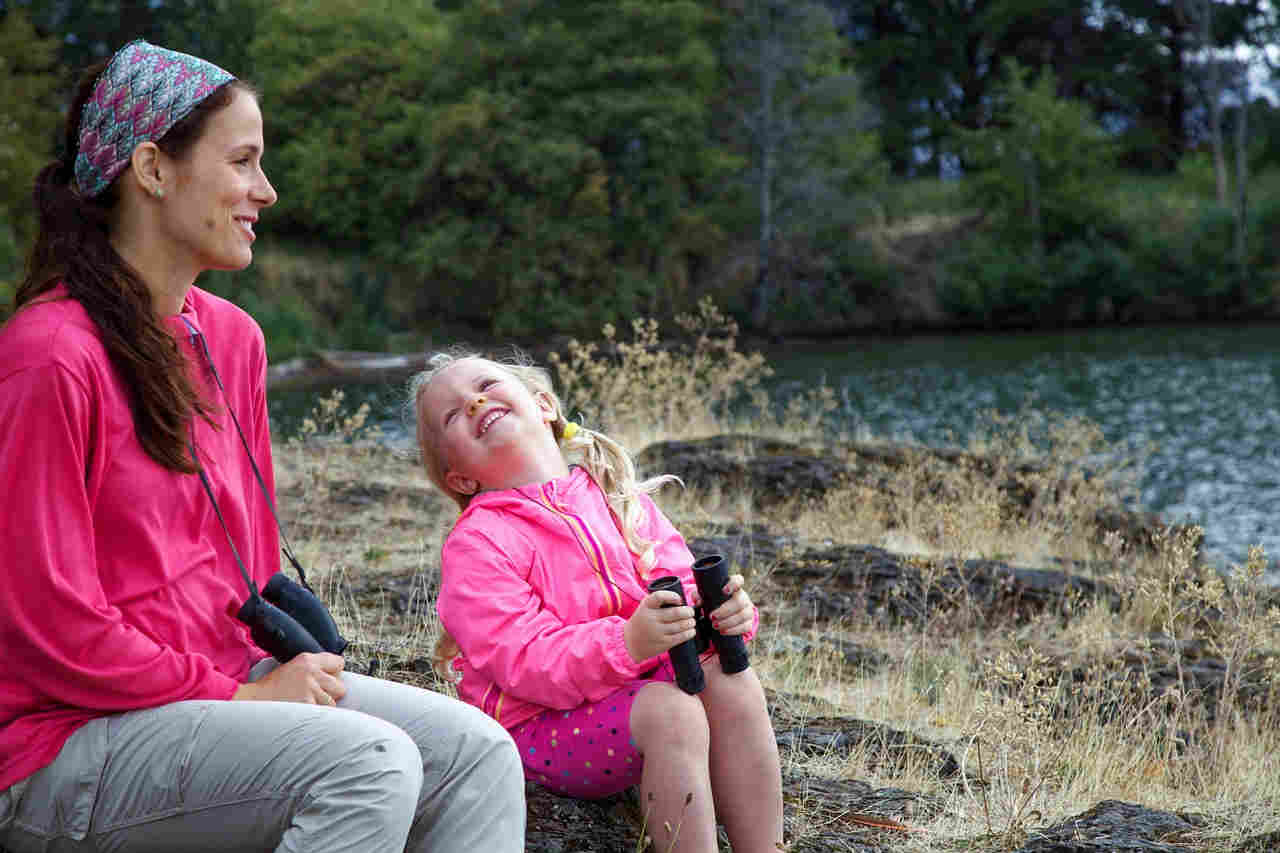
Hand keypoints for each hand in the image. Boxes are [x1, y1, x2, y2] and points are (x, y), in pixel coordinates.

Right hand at [232, 652, 346, 704]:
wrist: (252, 701)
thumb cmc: (272, 688)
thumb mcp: (292, 668)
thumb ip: (314, 669)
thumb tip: (336, 678)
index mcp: (307, 660)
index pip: (339, 663)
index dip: (334, 674)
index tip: (327, 680)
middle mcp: (311, 672)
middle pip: (341, 686)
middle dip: (331, 694)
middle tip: (315, 697)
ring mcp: (310, 689)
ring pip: (332, 703)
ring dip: (321, 708)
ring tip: (304, 706)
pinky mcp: (307, 705)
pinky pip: (321, 715)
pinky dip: (314, 717)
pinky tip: (301, 714)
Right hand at [624, 590, 696, 663]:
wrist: (630, 642)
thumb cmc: (642, 621)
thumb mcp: (645, 607)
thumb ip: (659, 602)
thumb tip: (682, 602)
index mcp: (646, 606)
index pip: (659, 596)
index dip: (672, 596)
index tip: (679, 599)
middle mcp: (651, 618)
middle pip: (676, 612)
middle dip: (688, 611)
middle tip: (691, 612)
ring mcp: (657, 632)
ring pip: (680, 625)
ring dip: (690, 622)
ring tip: (691, 621)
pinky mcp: (662, 643)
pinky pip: (680, 637)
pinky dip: (689, 633)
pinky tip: (691, 630)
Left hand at [705, 574, 754, 636]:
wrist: (726, 614)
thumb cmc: (714, 601)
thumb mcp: (706, 596)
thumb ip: (700, 596)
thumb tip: (698, 601)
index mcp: (734, 587)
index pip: (738, 580)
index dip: (734, 584)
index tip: (724, 590)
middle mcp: (743, 596)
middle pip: (739, 602)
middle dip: (725, 611)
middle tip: (712, 617)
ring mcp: (748, 609)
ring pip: (742, 615)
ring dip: (728, 622)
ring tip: (715, 626)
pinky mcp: (749, 621)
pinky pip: (745, 627)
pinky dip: (733, 630)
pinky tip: (723, 631)